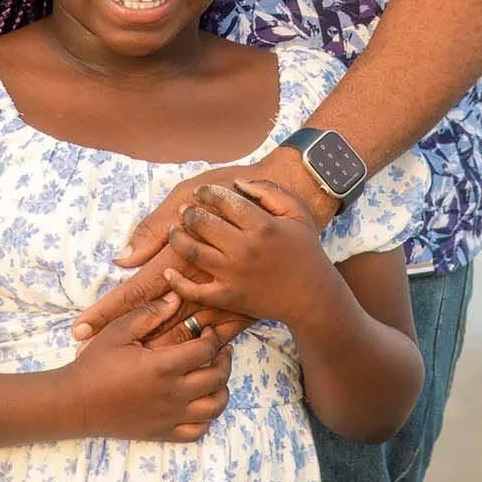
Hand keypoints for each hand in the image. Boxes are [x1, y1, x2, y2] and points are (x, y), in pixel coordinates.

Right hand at [60, 292, 233, 441]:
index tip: (208, 331)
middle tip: (219, 351)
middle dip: (223, 360)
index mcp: (163, 365)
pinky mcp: (164, 433)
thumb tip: (175, 299)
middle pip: (217, 378)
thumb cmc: (96, 364)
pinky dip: (206, 418)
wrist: (77, 402)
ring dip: (221, 390)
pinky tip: (198, 403)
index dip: (214, 338)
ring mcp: (171, 416)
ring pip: (214, 407)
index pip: (206, 350)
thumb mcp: (118, 331)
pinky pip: (198, 430)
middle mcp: (173, 393)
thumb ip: (149, 314)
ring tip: (213, 377)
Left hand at [72, 150, 331, 341]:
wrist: (291, 197)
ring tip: (121, 367)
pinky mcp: (242, 301)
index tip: (79, 329)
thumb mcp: (188, 192)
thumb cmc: (231, 187)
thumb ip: (155, 228)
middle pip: (152, 317)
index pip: (136, 291)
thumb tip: (123, 259)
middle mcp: (198, 281)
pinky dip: (194, 341)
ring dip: (152, 345)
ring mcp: (221, 295)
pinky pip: (214, 329)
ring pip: (181, 329)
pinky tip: (175, 354)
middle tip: (89, 350)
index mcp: (180, 255)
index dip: (107, 310)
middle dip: (120, 335)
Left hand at [165, 179, 331, 326]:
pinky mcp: (229, 298)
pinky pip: (196, 292)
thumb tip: (237, 182)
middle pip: (203, 223)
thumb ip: (269, 190)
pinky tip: (169, 272)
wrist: (313, 296)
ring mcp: (235, 275)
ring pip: (193, 252)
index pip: (224, 200)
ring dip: (177, 238)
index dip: (207, 192)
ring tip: (174, 230)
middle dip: (189, 211)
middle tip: (186, 209)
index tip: (201, 191)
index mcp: (262, 226)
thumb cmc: (305, 250)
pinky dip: (177, 283)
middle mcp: (245, 250)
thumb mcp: (297, 212)